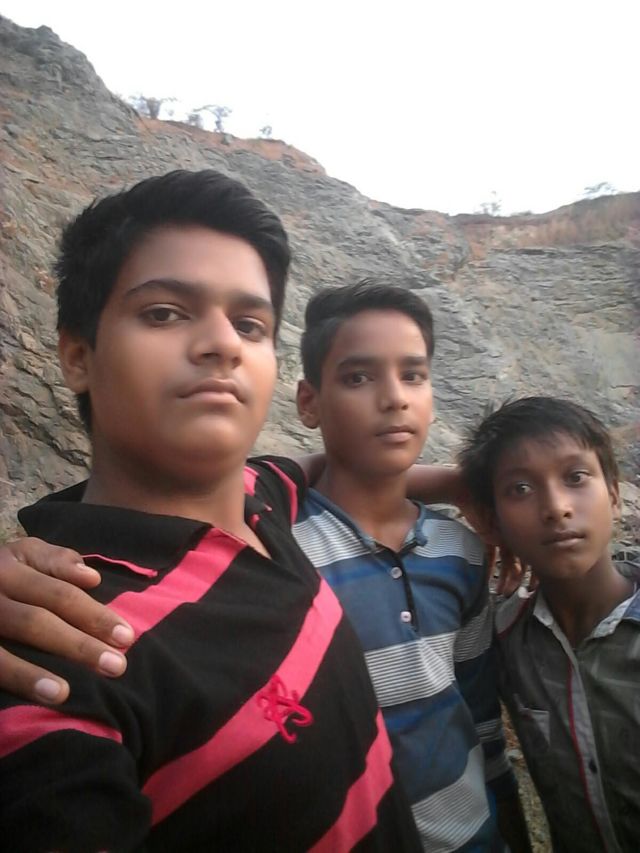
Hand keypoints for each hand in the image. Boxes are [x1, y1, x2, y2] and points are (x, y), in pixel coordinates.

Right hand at [0, 538, 133, 703]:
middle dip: (78, 646)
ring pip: (0, 652)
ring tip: (64, 693)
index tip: (126, 637)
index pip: (59, 594)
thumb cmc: (0, 571)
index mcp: (10, 565)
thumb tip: (91, 578)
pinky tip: (28, 696)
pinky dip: (8, 679)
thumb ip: (56, 561)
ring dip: (31, 674)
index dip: (93, 616)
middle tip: (117, 667)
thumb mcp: (23, 554)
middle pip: (36, 622)